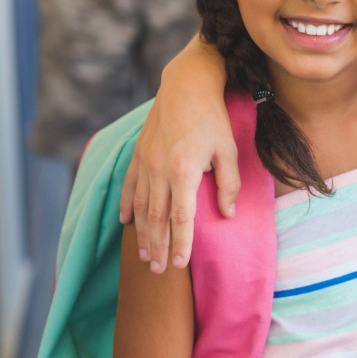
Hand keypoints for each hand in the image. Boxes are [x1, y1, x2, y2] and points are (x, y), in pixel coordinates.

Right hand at [119, 39, 235, 271]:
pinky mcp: (138, 154)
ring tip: (145, 256)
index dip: (181, 242)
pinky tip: (127, 223)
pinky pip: (130, 186)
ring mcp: (145, 162)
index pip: (181, 217)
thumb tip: (228, 214)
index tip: (180, 263)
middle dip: (158, 246)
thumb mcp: (229, 150)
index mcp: (184, 170)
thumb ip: (228, 184)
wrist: (186, 86)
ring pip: (141, 207)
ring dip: (142, 234)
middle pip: (156, 218)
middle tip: (159, 271)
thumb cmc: (213, 118)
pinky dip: (128, 206)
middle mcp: (160, 169)